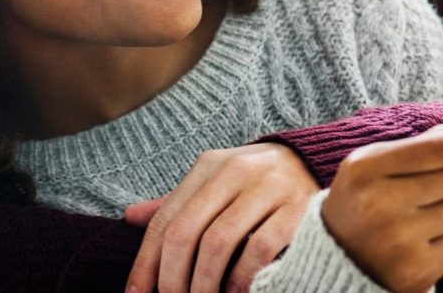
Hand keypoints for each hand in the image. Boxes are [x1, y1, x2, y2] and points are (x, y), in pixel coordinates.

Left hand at [124, 143, 319, 292]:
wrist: (313, 163)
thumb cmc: (253, 182)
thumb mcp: (214, 183)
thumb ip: (177, 203)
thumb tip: (129, 217)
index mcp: (209, 166)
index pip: (166, 220)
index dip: (146, 263)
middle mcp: (235, 171)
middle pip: (186, 232)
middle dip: (172, 279)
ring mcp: (268, 187)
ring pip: (219, 243)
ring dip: (203, 283)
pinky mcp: (297, 207)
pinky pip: (259, 249)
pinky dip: (241, 278)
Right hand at [321, 113, 442, 292]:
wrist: (338, 257)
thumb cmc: (365, 199)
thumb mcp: (382, 161)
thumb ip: (431, 139)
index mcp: (365, 169)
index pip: (440, 148)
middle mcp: (379, 205)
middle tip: (428, 188)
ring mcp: (398, 242)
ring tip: (423, 214)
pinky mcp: (417, 272)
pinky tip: (426, 239)